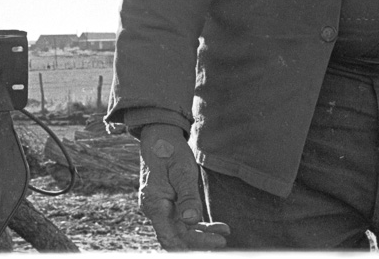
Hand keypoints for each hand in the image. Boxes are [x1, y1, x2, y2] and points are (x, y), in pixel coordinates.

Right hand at [137, 123, 229, 250]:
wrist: (159, 134)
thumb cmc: (170, 149)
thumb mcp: (182, 170)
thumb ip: (187, 197)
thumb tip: (192, 221)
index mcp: (155, 204)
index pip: (173, 237)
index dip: (196, 244)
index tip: (219, 241)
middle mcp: (154, 210)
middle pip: (177, 238)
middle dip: (201, 242)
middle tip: (224, 239)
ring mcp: (160, 208)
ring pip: (181, 231)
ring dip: (202, 235)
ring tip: (225, 232)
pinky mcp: (167, 204)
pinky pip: (181, 221)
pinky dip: (198, 225)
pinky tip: (215, 225)